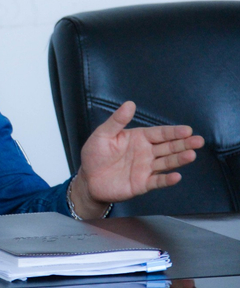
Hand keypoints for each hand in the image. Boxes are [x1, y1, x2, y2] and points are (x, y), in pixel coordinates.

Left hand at [73, 101, 203, 217]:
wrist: (88, 179)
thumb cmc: (95, 155)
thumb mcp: (103, 134)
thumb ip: (117, 121)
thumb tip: (129, 104)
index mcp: (138, 138)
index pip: (160, 133)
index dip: (173, 132)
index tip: (187, 129)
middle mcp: (146, 152)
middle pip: (168, 147)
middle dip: (183, 144)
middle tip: (198, 141)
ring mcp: (145, 168)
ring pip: (166, 163)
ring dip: (179, 159)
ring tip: (191, 155)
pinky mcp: (142, 184)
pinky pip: (157, 181)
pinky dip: (167, 179)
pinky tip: (176, 176)